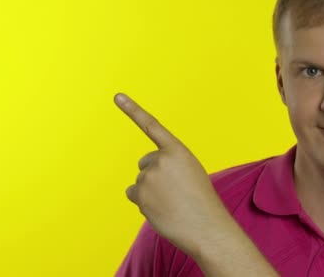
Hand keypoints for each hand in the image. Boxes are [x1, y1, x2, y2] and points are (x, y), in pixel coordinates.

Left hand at [114, 93, 231, 255]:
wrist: (206, 227)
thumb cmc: (201, 201)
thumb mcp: (190, 173)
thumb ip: (169, 166)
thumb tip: (144, 178)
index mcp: (177, 150)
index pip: (151, 126)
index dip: (133, 110)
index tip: (117, 96)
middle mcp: (160, 160)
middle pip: (146, 163)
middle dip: (155, 175)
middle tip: (175, 191)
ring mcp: (148, 177)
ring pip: (140, 182)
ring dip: (150, 192)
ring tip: (171, 203)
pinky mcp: (140, 194)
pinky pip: (133, 195)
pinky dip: (143, 202)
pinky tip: (160, 210)